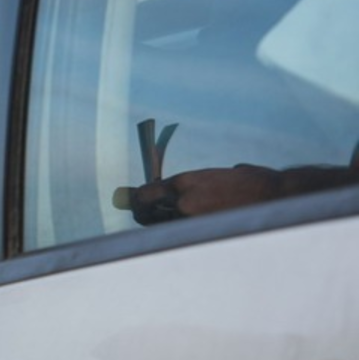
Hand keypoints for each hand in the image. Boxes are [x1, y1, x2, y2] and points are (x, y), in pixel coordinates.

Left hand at [130, 164, 281, 224]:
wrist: (278, 195)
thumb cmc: (256, 182)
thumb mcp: (223, 174)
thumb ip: (206, 181)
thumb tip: (207, 183)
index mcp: (184, 182)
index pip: (145, 195)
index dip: (136, 202)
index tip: (133, 205)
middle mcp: (183, 201)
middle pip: (149, 217)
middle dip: (144, 218)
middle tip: (143, 219)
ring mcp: (195, 221)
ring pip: (169, 230)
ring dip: (168, 229)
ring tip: (172, 228)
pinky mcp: (209, 234)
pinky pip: (190, 238)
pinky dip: (189, 238)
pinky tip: (196, 236)